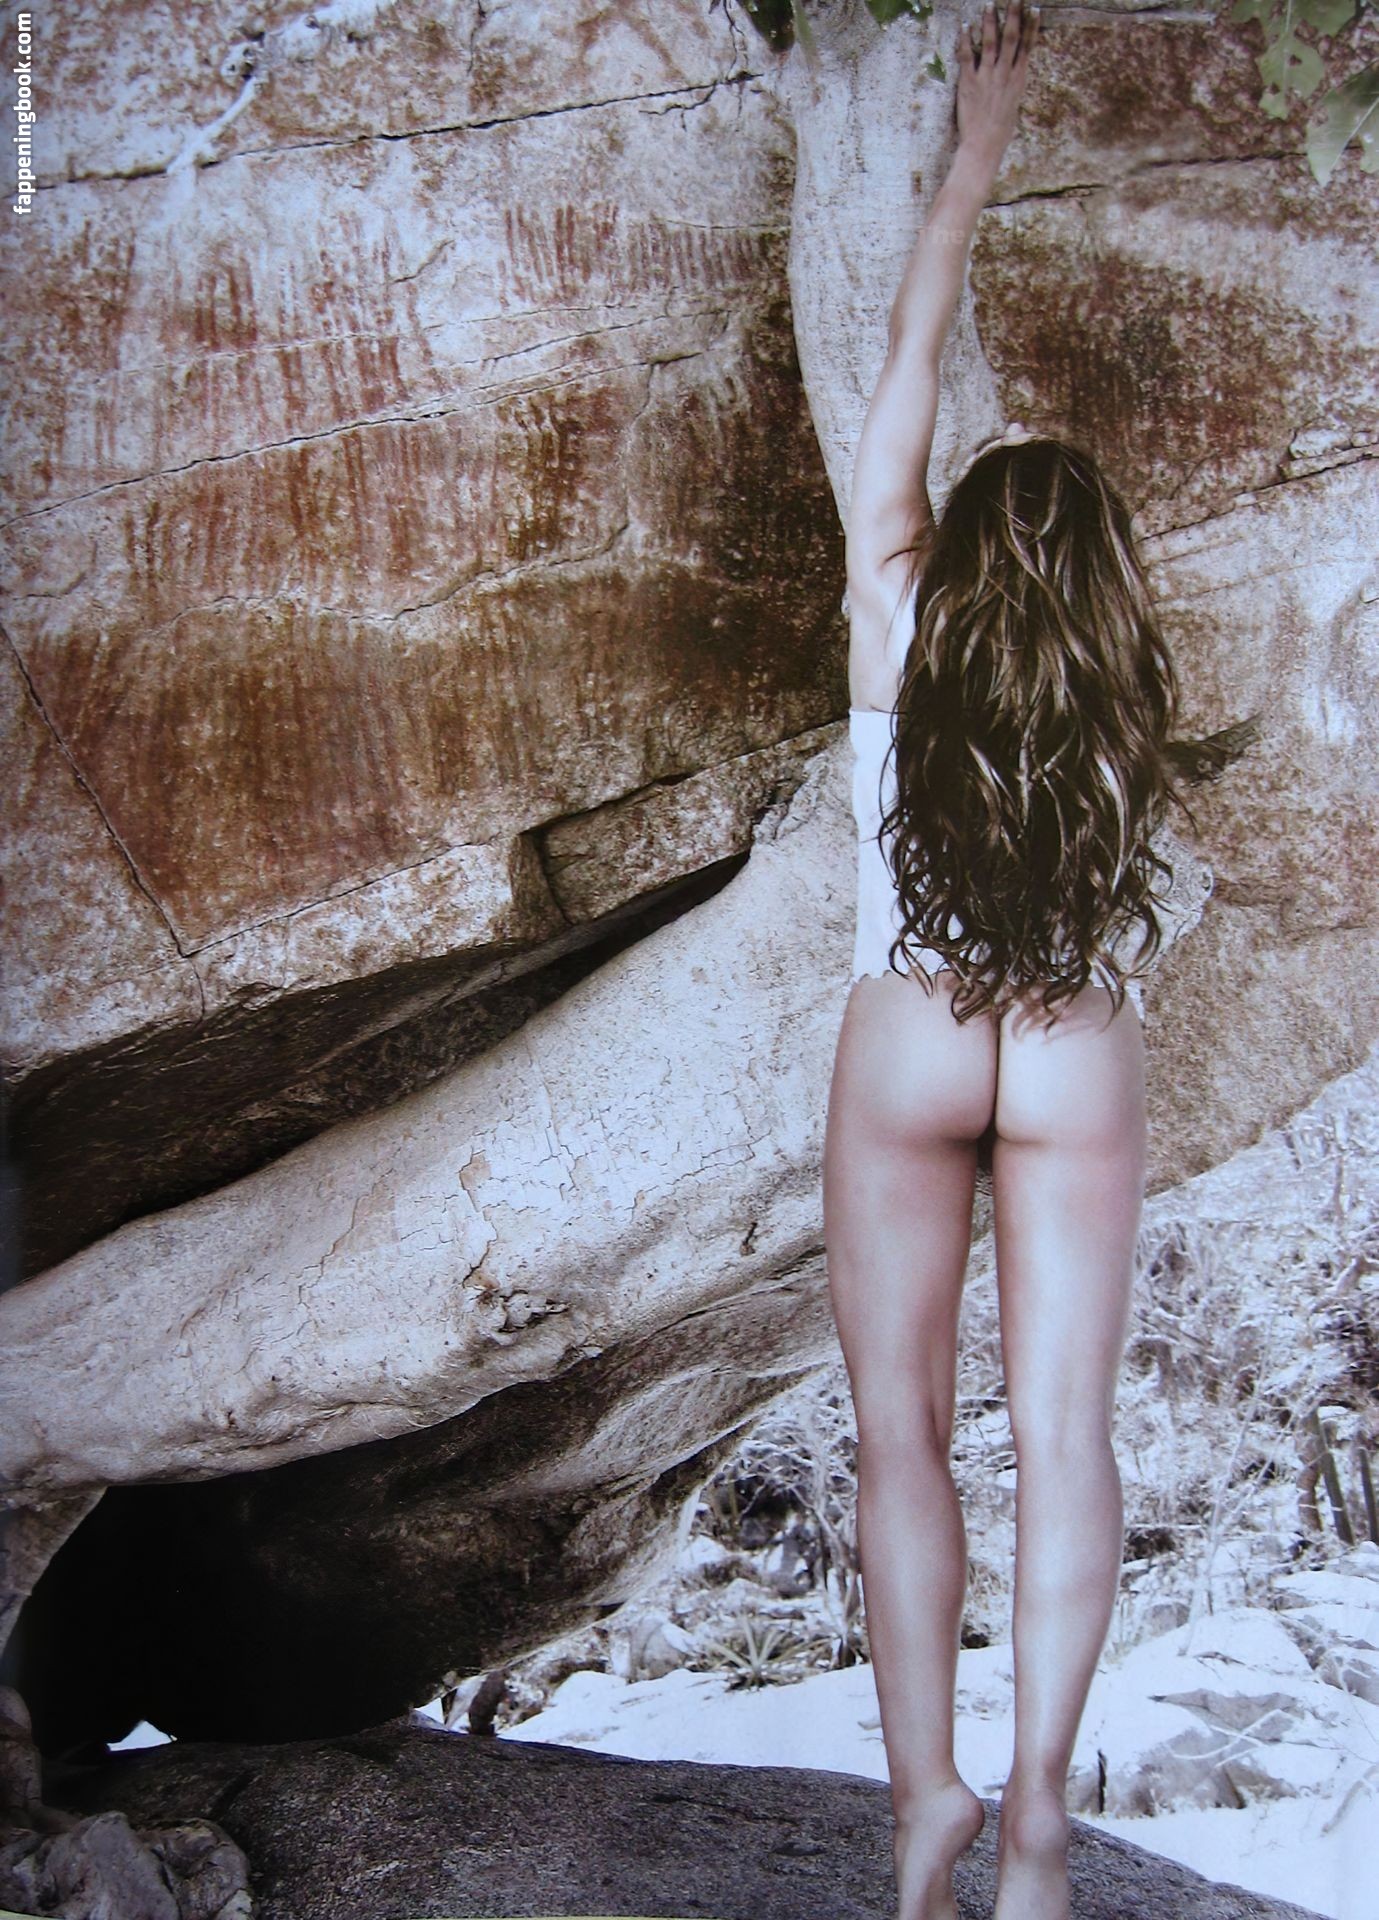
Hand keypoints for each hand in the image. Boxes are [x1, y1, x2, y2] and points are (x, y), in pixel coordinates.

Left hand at [956, 1, 1039, 165]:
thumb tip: (1013, 79)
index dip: (1031, 26)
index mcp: (1018, 80)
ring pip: (990, 42)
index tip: (1034, 9)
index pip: (1027, 47)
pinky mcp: (968, 82)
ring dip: (990, 21)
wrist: (983, 146)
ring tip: (989, 3)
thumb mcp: (1013, 107)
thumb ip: (1012, 89)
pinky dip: (966, 39)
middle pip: (1011, 38)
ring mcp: (987, 77)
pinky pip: (967, 56)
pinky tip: (965, 25)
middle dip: (1013, 15)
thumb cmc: (1000, 132)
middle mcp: (1004, 74)